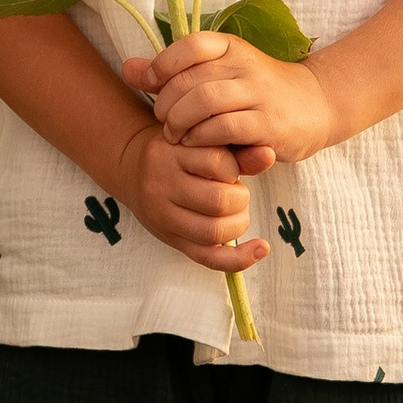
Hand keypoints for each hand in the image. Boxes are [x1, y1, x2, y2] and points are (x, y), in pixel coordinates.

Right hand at [111, 119, 268, 274]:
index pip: (217, 162)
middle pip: (217, 201)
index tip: (230, 168)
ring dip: (238, 223)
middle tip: (237, 193)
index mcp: (169, 154)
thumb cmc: (177, 153)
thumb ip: (236, 151)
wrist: (133, 170)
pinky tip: (261, 249)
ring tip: (236, 212)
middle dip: (240, 199)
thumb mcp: (200, 144)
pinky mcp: (170, 239)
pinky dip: (239, 259)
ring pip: (213, 232)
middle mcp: (161, 185)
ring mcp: (163, 216)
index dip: (235, 167)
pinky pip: (208, 258)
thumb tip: (269, 154)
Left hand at [121, 32, 340, 169]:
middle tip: (163, 121)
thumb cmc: (258, 93)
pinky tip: (197, 144)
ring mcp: (259, 93)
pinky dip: (203, 137)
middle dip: (166, 103)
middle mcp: (245, 65)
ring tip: (175, 136)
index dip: (162, 66)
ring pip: (204, 102)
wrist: (317, 105)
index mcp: (231, 47)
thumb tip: (127, 69)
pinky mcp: (269, 123)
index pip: (189, 45)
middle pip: (190, 79)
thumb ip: (173, 72)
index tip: (151, 86)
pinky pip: (225, 127)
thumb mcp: (218, 74)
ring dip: (181, 122)